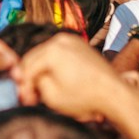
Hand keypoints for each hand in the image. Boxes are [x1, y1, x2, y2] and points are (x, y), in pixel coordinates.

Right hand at [17, 32, 135, 123]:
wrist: (114, 94)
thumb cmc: (86, 97)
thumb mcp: (52, 97)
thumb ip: (34, 85)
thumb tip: (29, 82)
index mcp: (51, 50)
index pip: (27, 67)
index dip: (23, 84)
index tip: (24, 98)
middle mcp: (60, 40)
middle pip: (35, 58)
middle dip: (31, 77)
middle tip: (30, 95)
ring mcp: (72, 40)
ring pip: (46, 55)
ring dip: (42, 71)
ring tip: (42, 89)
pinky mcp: (80, 45)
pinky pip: (59, 54)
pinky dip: (54, 66)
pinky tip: (54, 80)